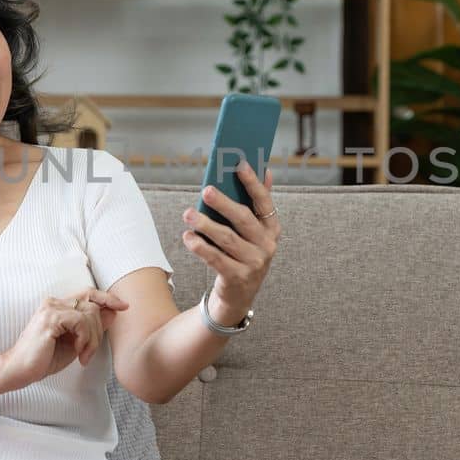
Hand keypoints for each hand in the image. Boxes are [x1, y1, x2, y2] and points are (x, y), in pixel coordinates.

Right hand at [0, 287, 127, 390]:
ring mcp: (51, 308)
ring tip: (83, 355)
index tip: (123, 307)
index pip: (88, 294)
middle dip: (98, 331)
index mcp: (58, 306)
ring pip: (90, 314)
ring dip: (92, 339)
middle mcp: (54, 302)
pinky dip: (85, 339)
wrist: (19, 371)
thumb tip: (112, 313)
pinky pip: (81, 322)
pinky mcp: (50, 318)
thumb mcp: (75, 343)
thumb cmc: (43, 359)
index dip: (107, 298)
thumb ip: (91, 328)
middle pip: (92, 305)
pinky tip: (78, 352)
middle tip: (88, 353)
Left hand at [181, 161, 279, 323]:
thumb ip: (257, 203)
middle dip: (224, 203)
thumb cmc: (244, 253)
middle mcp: (267, 245)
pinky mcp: (238, 278)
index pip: (264, 201)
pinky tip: (188, 237)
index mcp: (272, 229)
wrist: (239, 295)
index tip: (240, 165)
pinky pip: (216, 259)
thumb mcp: (254, 231)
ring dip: (206, 225)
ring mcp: (254, 263)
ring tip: (188, 214)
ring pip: (227, 239)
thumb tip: (265, 170)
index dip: (253, 183)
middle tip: (206, 191)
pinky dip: (201, 247)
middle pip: (243, 219)